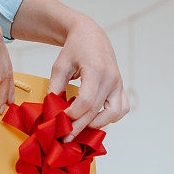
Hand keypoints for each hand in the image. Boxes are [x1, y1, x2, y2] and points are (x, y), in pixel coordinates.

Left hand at [48, 16, 129, 141]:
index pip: (86, 102)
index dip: (72, 115)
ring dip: (97, 124)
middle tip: (65, 138)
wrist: (91, 35)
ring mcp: (118, 84)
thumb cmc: (74, 49)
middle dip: (79, 127)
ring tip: (82, 125)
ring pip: (113, 114)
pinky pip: (122, 109)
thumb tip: (51, 111)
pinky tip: (97, 117)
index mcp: (95, 70)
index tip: (60, 119)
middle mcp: (111, 78)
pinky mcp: (121, 87)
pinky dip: (111, 117)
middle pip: (96, 112)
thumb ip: (55, 87)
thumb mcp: (60, 66)